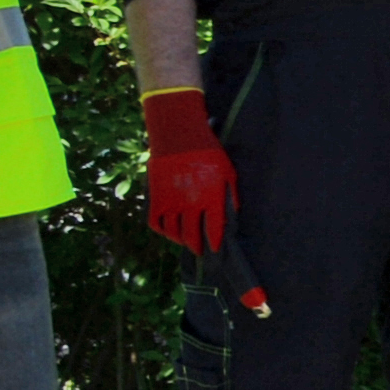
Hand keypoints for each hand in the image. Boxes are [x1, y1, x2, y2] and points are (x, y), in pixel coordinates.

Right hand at [140, 87, 239, 256]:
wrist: (179, 137)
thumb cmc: (208, 153)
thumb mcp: (228, 172)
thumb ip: (231, 195)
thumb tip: (233, 215)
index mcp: (211, 197)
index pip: (214, 229)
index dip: (215, 243)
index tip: (216, 250)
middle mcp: (190, 204)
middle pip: (193, 236)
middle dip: (198, 247)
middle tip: (201, 252)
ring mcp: (171, 202)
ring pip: (174, 233)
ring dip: (182, 241)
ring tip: (188, 243)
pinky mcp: (156, 198)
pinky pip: (156, 223)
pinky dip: (163, 232)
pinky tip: (171, 232)